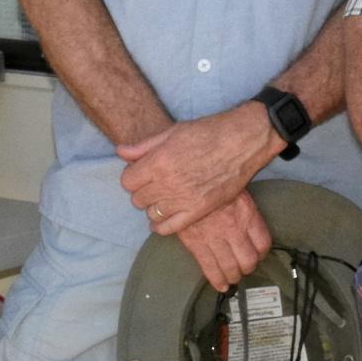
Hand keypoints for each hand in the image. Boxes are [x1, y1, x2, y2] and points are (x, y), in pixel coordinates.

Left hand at [117, 106, 278, 234]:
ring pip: (152, 213)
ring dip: (153, 207)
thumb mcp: (172, 133)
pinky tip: (162, 219)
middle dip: (142, 192)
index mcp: (159, 161)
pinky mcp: (199, 210)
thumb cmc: (207, 133)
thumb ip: (144, 146)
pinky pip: (169, 227)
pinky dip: (161, 226)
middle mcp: (168, 182)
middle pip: (138, 199)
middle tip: (153, 185)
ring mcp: (184, 198)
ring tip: (162, 198)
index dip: (132, 177)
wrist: (241, 142)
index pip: (127, 181)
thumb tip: (120, 152)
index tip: (140, 174)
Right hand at [175, 191, 273, 290]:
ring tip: (232, 277)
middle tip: (244, 267)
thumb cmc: (209, 182)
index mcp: (246, 214)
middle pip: (249, 260)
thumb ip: (243, 208)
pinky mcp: (197, 244)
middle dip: (248, 268)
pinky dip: (217, 280)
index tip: (258, 254)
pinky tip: (221, 285)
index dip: (262, 253)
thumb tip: (248, 223)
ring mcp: (215, 238)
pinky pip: (210, 268)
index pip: (263, 243)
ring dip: (234, 276)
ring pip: (232, 268)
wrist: (183, 179)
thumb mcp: (234, 190)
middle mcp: (234, 228)